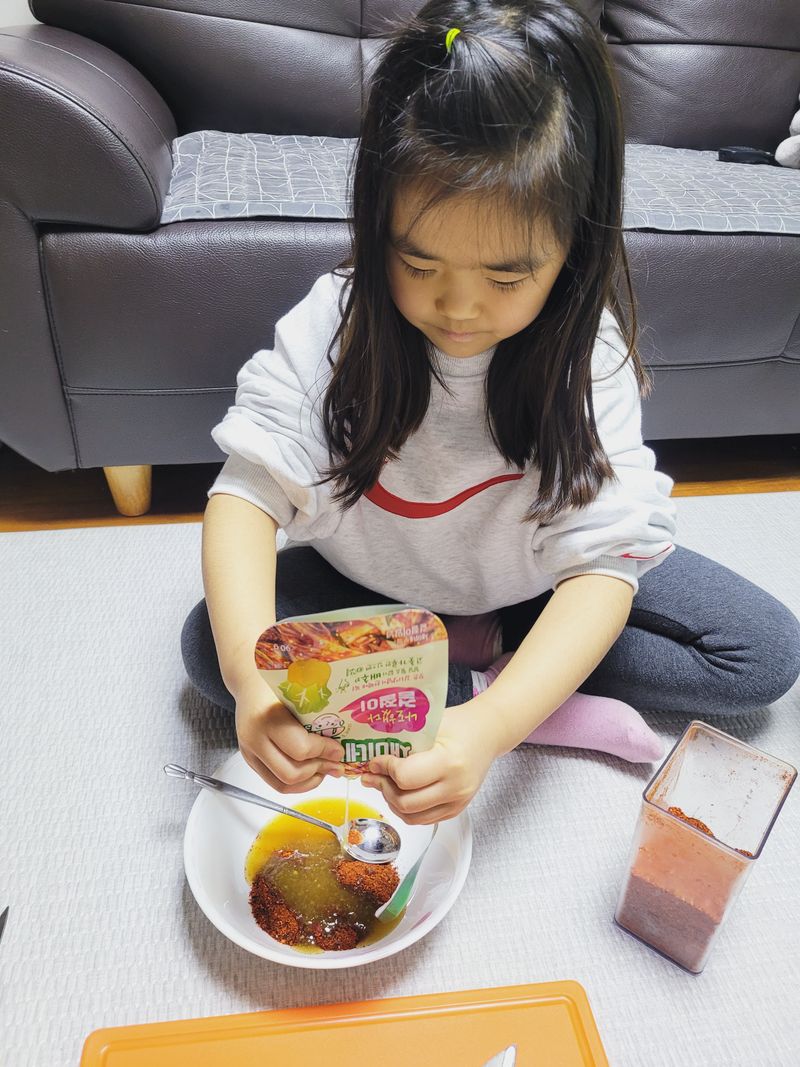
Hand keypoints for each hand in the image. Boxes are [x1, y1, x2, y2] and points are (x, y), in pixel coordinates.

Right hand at [234, 676, 343, 793]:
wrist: (248, 686)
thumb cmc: (275, 686)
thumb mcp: (297, 695)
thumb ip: (315, 719)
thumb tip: (339, 747)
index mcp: (267, 718)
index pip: (301, 749)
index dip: (325, 752)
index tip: (339, 750)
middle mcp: (255, 739)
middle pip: (291, 773)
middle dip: (319, 770)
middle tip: (336, 764)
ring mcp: (250, 753)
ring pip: (283, 784)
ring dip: (309, 781)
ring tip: (325, 770)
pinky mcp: (250, 761)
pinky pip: (275, 783)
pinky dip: (297, 783)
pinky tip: (310, 772)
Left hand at [361, 703, 498, 823]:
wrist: (487, 734)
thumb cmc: (459, 725)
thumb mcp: (430, 724)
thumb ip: (402, 739)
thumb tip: (372, 756)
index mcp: (449, 762)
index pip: (405, 777)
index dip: (385, 769)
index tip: (375, 761)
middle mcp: (455, 787)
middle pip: (405, 802)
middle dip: (383, 788)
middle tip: (372, 775)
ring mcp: (457, 802)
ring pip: (412, 817)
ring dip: (391, 801)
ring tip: (384, 784)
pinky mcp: (456, 810)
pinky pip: (423, 819)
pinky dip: (406, 809)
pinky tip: (399, 791)